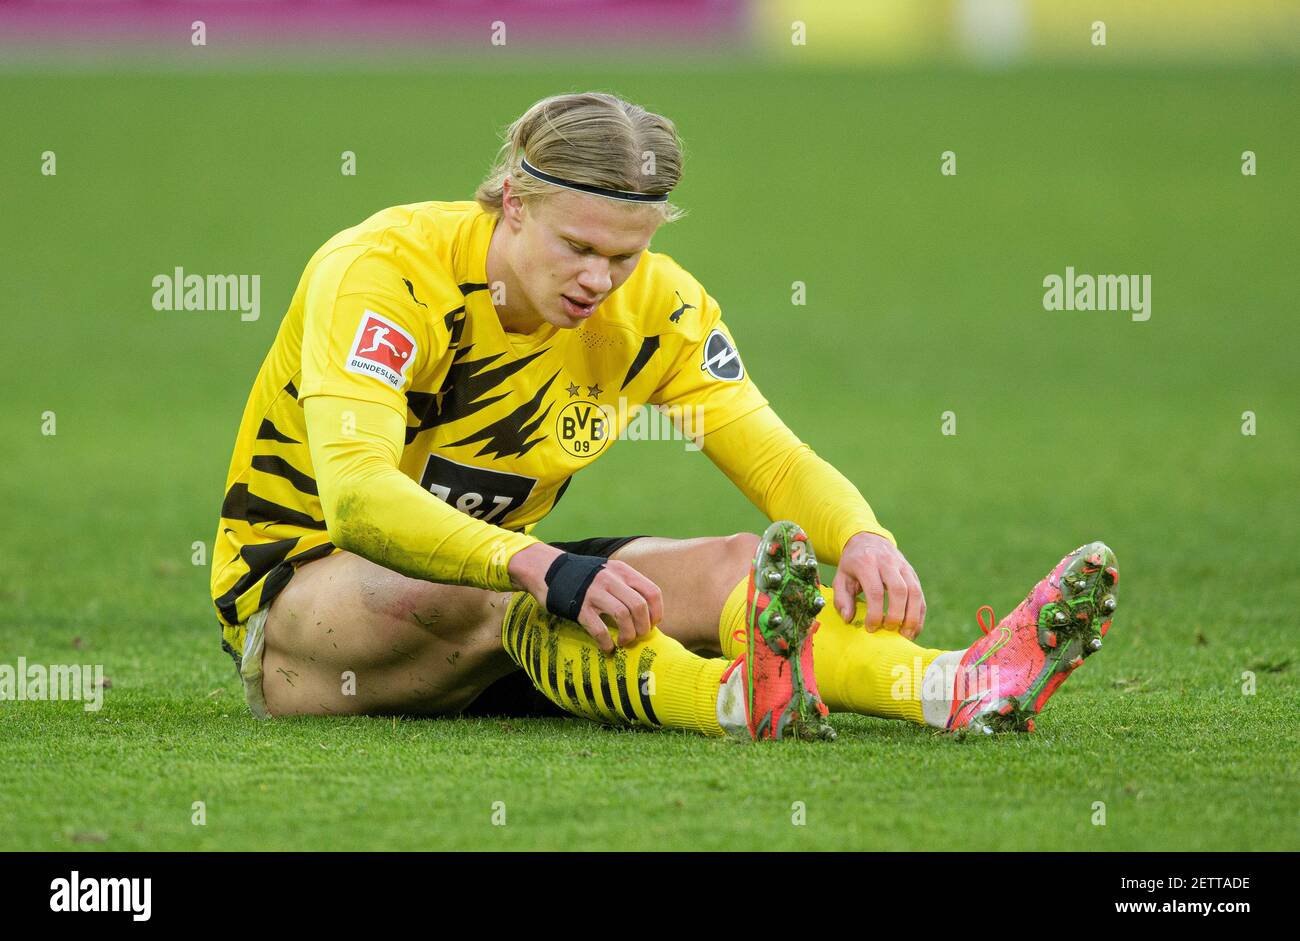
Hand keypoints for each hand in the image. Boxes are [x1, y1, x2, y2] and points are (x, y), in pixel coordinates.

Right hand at [507, 543, 663, 653]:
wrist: (547, 570)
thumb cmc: (582, 576)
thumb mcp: (608, 572)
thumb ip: (626, 586)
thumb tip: (645, 614)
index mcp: (622, 571)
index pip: (651, 592)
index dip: (656, 612)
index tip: (652, 624)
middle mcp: (610, 580)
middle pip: (639, 607)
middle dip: (643, 627)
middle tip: (638, 636)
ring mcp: (594, 593)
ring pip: (623, 616)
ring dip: (628, 634)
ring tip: (624, 642)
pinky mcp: (579, 608)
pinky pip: (599, 629)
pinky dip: (607, 642)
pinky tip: (607, 648)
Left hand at [831, 532, 925, 638]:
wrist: (868, 540)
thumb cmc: (853, 564)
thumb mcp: (840, 577)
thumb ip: (842, 599)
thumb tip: (848, 618)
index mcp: (867, 563)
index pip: (875, 591)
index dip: (875, 613)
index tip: (871, 628)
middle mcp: (888, 562)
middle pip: (899, 590)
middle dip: (897, 615)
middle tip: (889, 631)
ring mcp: (903, 567)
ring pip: (914, 592)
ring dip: (912, 616)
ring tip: (906, 636)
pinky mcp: (913, 574)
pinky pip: (921, 595)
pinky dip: (919, 614)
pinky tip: (914, 629)